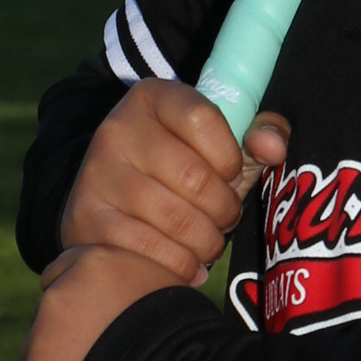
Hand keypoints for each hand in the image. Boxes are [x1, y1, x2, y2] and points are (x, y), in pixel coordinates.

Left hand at [11, 244, 184, 360]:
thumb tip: (133, 296)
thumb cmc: (190, 339)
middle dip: (67, 339)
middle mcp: (58, 296)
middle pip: (47, 319)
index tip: (98, 324)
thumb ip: (136, 283)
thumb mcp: (168, 287)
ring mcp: (39, 344)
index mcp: (94, 264)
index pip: (64, 273)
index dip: (81, 301)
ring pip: (34, 360)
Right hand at [60, 79, 290, 284]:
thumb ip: (259, 136)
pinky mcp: (87, 218)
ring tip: (208, 240)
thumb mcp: (222, 146)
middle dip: (224, 208)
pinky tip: (187, 261)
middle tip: (225, 217)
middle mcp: (117, 129)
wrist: (115, 207)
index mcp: (152, 97)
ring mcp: (98, 174)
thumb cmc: (182, 172)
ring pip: (176, 219)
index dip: (228, 154)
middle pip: (193, 177)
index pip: (202, 117)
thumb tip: (272, 145)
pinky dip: (181, 263)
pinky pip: (152, 250)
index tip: (230, 172)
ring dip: (206, 240)